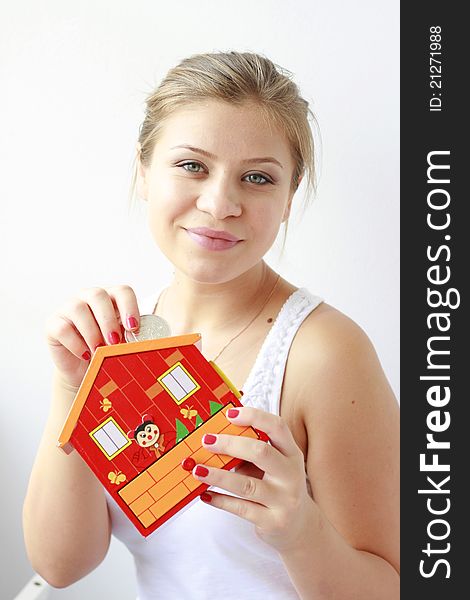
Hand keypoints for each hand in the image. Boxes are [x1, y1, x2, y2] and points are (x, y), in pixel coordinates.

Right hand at [45, 285, 139, 388]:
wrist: (85, 369)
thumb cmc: (108, 350)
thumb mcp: (122, 341)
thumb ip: (131, 336)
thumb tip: (144, 341)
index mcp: (111, 298)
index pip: (122, 291)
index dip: (129, 307)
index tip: (133, 328)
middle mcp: (88, 297)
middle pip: (98, 295)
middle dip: (108, 320)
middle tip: (115, 342)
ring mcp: (69, 308)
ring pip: (78, 309)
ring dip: (92, 332)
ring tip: (100, 350)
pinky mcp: (53, 324)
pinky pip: (62, 328)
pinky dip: (76, 343)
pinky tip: (86, 355)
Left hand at [192, 406, 314, 551]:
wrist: (299, 526)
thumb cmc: (278, 486)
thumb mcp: (274, 466)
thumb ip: (253, 452)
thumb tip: (217, 438)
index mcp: (291, 453)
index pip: (277, 427)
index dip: (254, 416)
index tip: (229, 414)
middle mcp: (291, 474)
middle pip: (260, 452)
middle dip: (230, 444)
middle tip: (207, 441)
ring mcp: (284, 500)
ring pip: (246, 484)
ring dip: (218, 475)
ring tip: (198, 470)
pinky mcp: (273, 521)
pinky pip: (241, 508)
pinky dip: (220, 500)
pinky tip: (205, 494)